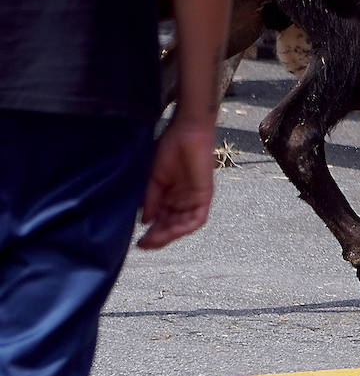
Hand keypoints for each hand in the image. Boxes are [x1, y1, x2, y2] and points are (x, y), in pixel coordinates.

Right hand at [136, 116, 216, 249]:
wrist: (186, 131)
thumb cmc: (170, 149)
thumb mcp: (154, 179)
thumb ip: (151, 201)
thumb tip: (145, 222)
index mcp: (170, 197)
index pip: (162, 222)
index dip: (151, 234)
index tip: (138, 243)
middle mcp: (183, 201)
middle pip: (172, 227)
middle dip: (158, 238)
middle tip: (144, 244)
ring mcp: (194, 198)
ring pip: (184, 226)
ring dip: (169, 235)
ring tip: (153, 240)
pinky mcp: (204, 194)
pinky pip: (197, 218)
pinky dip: (184, 227)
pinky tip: (171, 231)